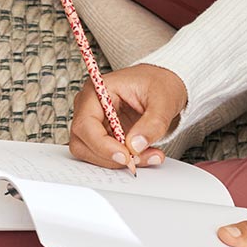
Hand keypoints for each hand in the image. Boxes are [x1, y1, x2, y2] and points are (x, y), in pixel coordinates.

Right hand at [69, 63, 187, 169]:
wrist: (163, 87)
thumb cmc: (159, 84)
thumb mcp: (164, 100)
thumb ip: (152, 123)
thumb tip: (136, 145)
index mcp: (96, 91)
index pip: (85, 124)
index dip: (102, 145)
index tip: (126, 156)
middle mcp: (89, 108)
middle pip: (83, 143)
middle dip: (110, 157)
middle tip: (139, 158)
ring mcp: (94, 124)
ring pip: (92, 154)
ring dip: (119, 162)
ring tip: (148, 155)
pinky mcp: (103, 136)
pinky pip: (105, 156)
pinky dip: (125, 161)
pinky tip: (144, 154)